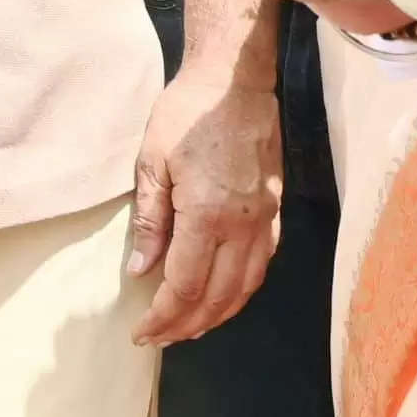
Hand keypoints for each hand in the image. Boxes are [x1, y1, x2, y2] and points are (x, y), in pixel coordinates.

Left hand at [127, 51, 282, 344]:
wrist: (233, 79)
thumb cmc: (186, 113)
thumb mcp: (152, 162)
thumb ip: (149, 221)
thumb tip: (141, 270)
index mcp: (208, 215)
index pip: (185, 286)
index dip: (163, 316)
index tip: (142, 331)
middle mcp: (243, 225)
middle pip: (218, 296)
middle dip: (187, 324)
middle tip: (160, 337)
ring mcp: (265, 219)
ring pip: (246, 286)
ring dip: (218, 314)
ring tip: (190, 327)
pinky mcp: (276, 209)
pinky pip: (262, 263)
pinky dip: (242, 288)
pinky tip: (225, 294)